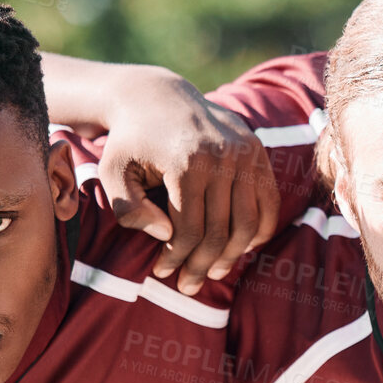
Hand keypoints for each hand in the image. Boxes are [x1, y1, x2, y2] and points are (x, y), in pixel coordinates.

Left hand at [97, 70, 281, 293]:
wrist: (157, 97)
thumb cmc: (131, 141)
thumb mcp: (113, 171)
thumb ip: (128, 209)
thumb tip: (166, 236)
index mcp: (187, 163)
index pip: (189, 229)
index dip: (176, 259)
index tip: (162, 273)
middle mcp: (222, 158)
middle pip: (220, 231)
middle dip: (203, 265)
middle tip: (189, 285)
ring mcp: (245, 154)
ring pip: (249, 223)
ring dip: (232, 256)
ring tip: (215, 271)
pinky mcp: (258, 152)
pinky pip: (269, 204)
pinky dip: (259, 231)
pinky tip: (241, 247)